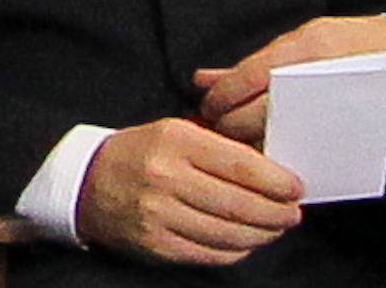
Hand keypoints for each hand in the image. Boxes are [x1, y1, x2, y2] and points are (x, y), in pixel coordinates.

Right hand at [76, 117, 303, 264]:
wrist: (88, 183)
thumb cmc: (142, 153)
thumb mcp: (176, 131)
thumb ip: (221, 147)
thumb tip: (274, 168)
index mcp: (174, 140)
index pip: (241, 165)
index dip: (277, 181)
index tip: (297, 187)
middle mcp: (165, 176)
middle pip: (240, 204)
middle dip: (277, 213)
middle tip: (292, 213)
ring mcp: (160, 214)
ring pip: (231, 233)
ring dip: (263, 234)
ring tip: (274, 228)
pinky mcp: (158, 244)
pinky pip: (213, 254)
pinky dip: (237, 250)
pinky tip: (245, 240)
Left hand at [193, 15, 385, 145]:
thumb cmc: (345, 43)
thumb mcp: (297, 40)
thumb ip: (251, 64)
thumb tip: (202, 80)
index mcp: (303, 48)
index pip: (249, 77)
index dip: (223, 97)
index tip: (210, 109)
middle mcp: (320, 75)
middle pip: (263, 111)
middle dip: (235, 125)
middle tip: (222, 130)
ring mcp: (338, 104)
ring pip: (287, 133)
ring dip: (260, 142)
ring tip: (246, 144)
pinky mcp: (357, 129)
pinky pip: (315, 147)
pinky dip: (292, 152)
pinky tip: (279, 153)